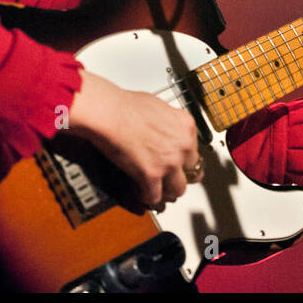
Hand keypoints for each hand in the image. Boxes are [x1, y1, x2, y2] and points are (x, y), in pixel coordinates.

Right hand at [68, 71, 200, 210]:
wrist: (109, 113)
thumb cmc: (125, 106)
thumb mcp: (158, 107)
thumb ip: (169, 123)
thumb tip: (165, 130)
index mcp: (186, 126)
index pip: (194, 151)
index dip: (183, 159)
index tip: (177, 163)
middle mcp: (182, 145)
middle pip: (191, 172)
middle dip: (179, 175)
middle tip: (169, 177)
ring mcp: (169, 162)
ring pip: (178, 189)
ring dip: (167, 190)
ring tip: (157, 189)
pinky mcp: (152, 176)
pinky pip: (155, 196)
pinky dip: (147, 197)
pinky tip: (140, 192)